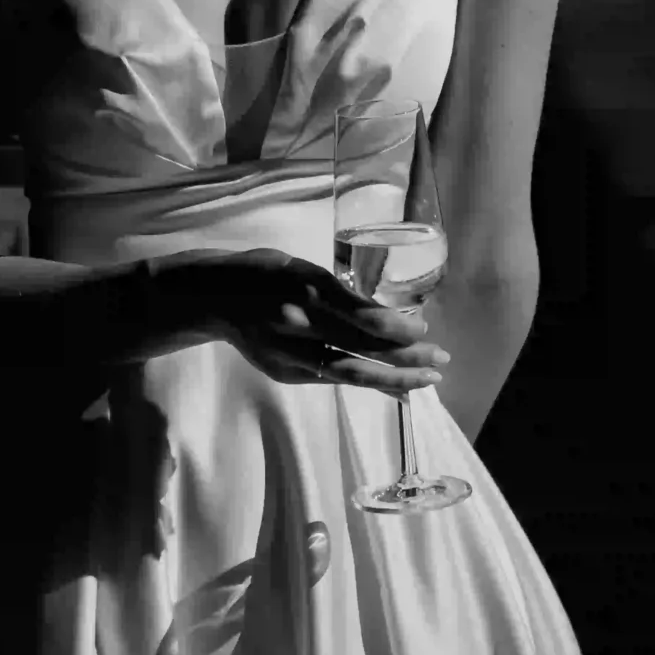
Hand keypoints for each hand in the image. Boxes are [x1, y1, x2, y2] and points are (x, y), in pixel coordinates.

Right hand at [149, 248, 449, 397]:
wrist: (213, 297)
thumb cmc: (264, 272)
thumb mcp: (303, 267)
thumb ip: (341, 294)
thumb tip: (387, 318)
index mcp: (306, 288)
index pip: (362, 316)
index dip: (397, 327)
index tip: (424, 329)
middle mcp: (300, 324)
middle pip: (362, 347)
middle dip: (406, 356)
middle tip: (441, 360)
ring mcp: (292, 354)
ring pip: (351, 373)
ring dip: (394, 379)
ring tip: (427, 380)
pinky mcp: (286, 373)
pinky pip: (335, 381)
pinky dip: (367, 383)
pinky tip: (394, 387)